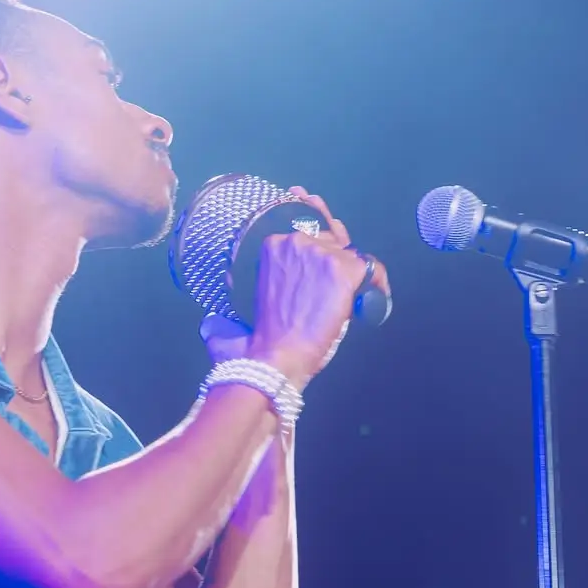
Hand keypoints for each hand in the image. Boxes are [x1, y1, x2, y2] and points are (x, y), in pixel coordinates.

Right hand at [247, 186, 389, 388]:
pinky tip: (375, 299)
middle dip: (337, 256)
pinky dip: (378, 285)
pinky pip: (372, 269)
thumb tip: (210, 324)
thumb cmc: (252, 342)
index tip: (325, 238)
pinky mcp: (343, 271)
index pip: (305, 229)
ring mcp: (321, 254)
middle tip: (343, 276)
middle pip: (331, 239)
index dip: (318, 236)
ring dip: (353, 274)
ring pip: (351, 254)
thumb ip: (236, 303)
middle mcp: (296, 241)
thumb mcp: (238, 309)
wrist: (274, 359)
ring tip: (357, 295)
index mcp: (271, 246)